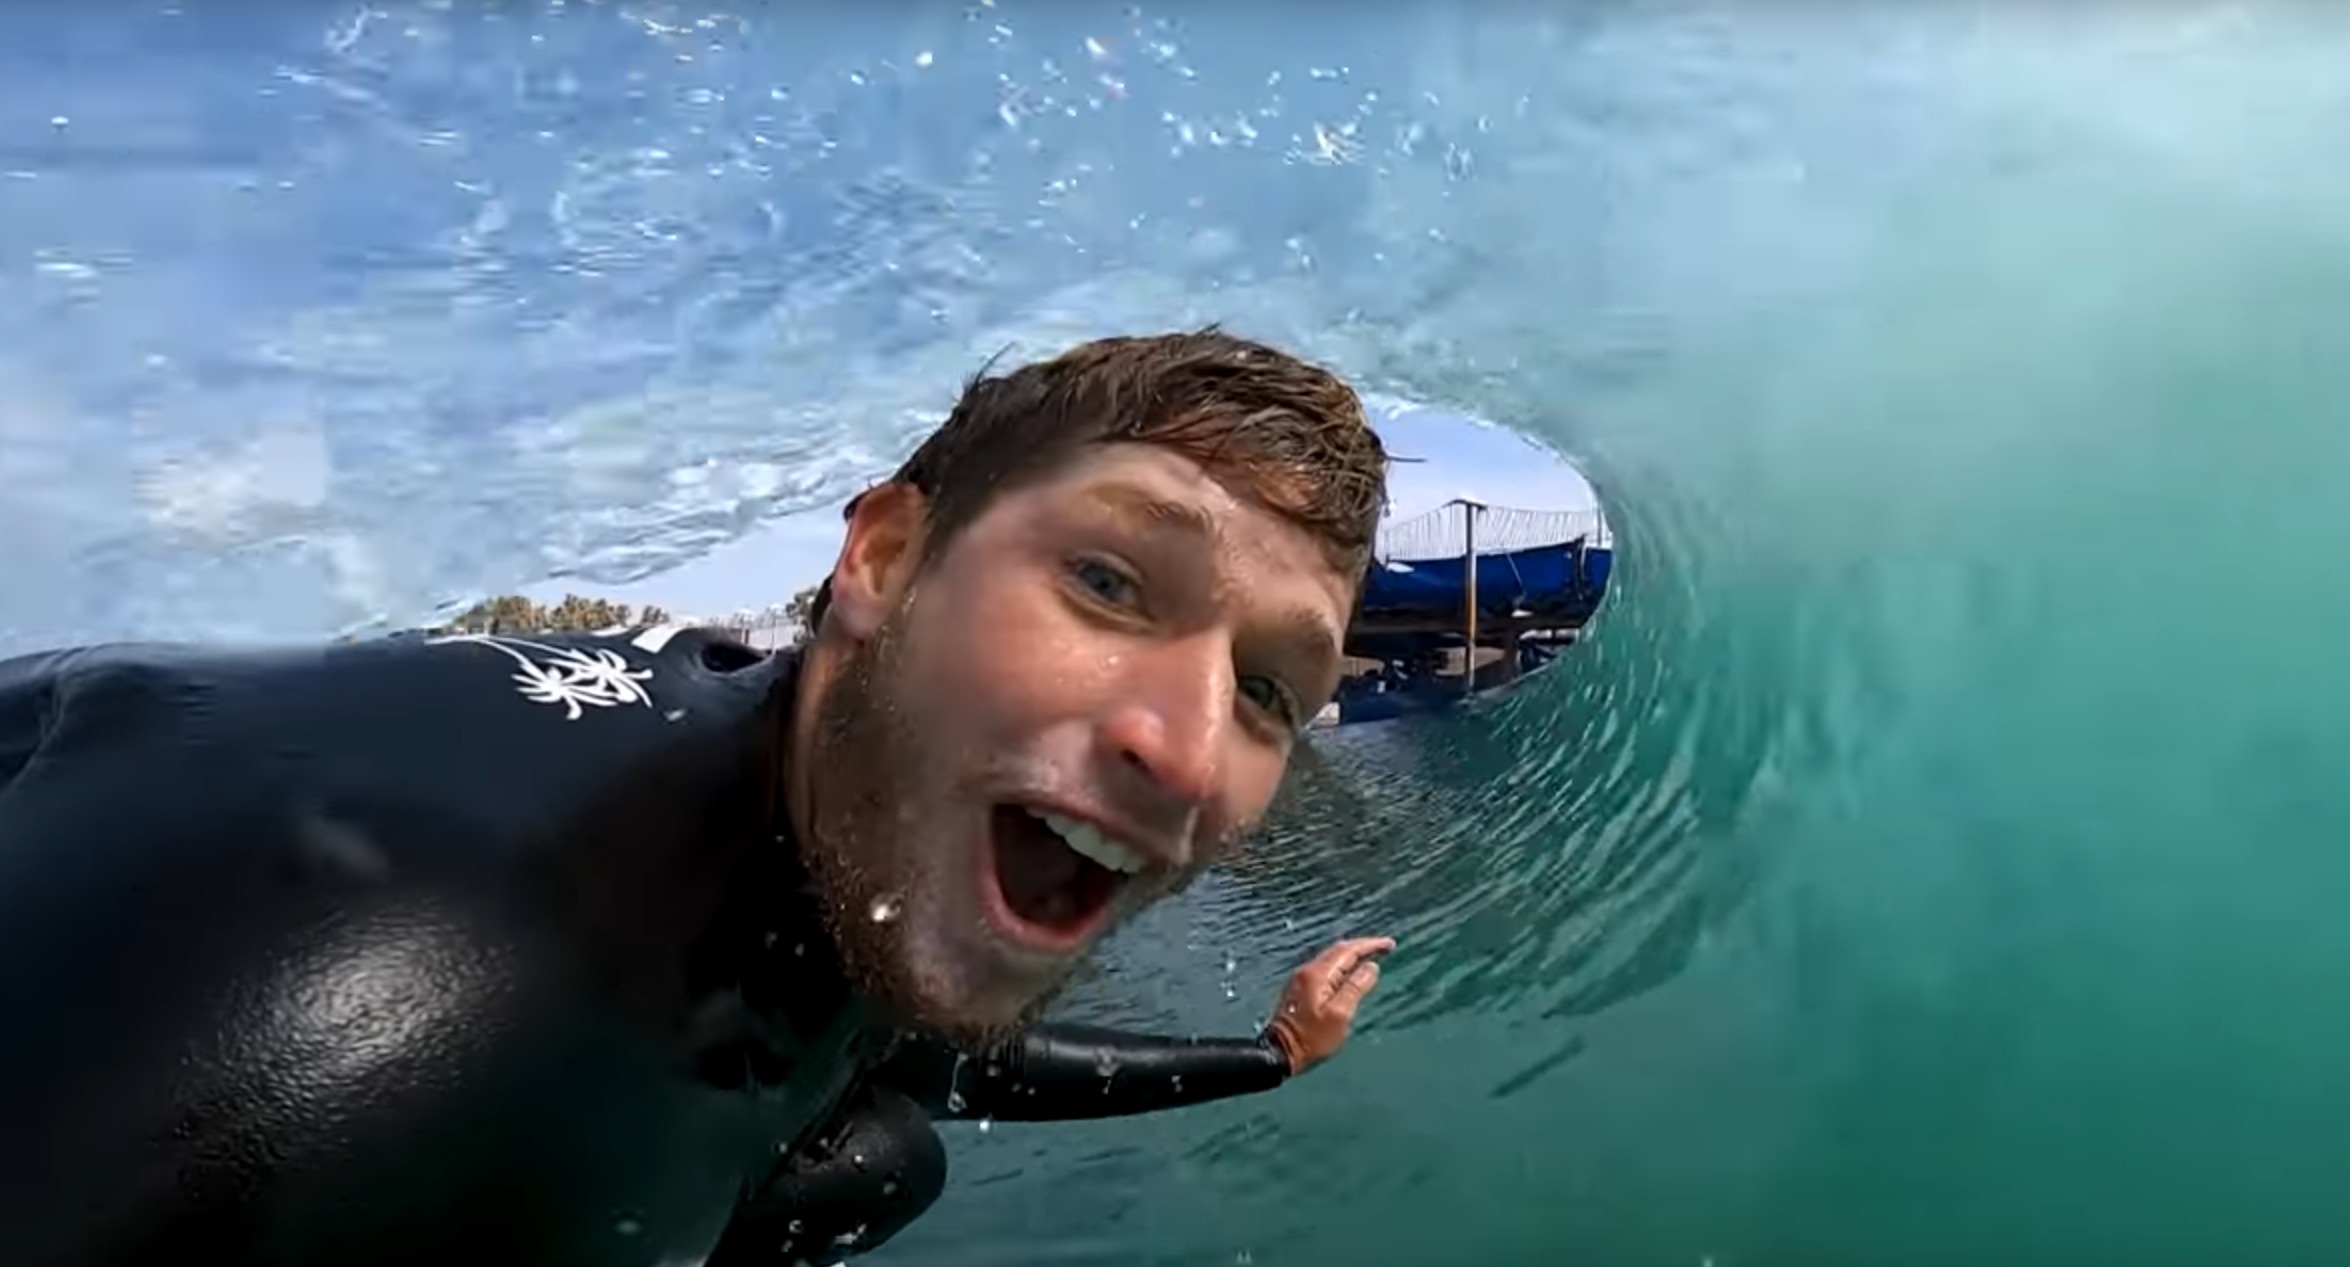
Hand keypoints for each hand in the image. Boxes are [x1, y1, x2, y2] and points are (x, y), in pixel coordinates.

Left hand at [1262, 936, 1393, 1075]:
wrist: (1279, 1053)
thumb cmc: (1312, 1038)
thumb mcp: (1339, 1015)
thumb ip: (1355, 988)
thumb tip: (1371, 966)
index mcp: (1317, 974)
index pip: (1347, 951)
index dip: (1370, 945)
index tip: (1390, 944)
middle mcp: (1307, 970)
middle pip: (1338, 950)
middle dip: (1362, 946)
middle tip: (1384, 948)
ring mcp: (1300, 978)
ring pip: (1331, 958)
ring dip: (1351, 955)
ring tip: (1371, 956)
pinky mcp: (1299, 987)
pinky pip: (1325, 967)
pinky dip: (1341, 965)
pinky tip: (1349, 972)